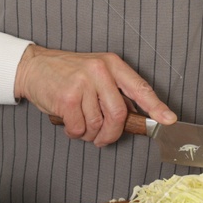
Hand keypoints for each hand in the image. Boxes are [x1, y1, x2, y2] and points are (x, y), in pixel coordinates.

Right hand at [13, 44, 174, 146]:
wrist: (34, 67)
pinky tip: (69, 121)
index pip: (140, 88)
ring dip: (89, 133)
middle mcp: (99, 71)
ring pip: (97, 125)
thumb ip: (114, 90)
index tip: (168, 120)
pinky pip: (79, 128)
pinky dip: (74, 132)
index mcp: (111, 64)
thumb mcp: (95, 72)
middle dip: (111, 134)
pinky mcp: (67, 97)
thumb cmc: (66, 73)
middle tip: (103, 139)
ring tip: (80, 123)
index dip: (156, 106)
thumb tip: (135, 116)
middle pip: (118, 114)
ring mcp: (82, 83)